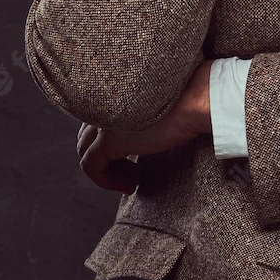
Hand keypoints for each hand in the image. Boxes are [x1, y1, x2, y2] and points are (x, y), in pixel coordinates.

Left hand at [76, 59, 214, 192]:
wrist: (194, 102)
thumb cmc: (186, 101)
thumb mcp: (155, 108)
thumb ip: (137, 117)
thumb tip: (137, 138)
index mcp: (112, 93)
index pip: (94, 123)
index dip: (109, 145)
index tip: (132, 160)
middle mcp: (102, 105)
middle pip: (86, 137)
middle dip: (105, 158)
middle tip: (131, 171)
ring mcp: (102, 122)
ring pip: (85, 153)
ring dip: (107, 171)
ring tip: (132, 180)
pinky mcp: (108, 141)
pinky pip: (92, 167)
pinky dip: (106, 181)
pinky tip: (129, 186)